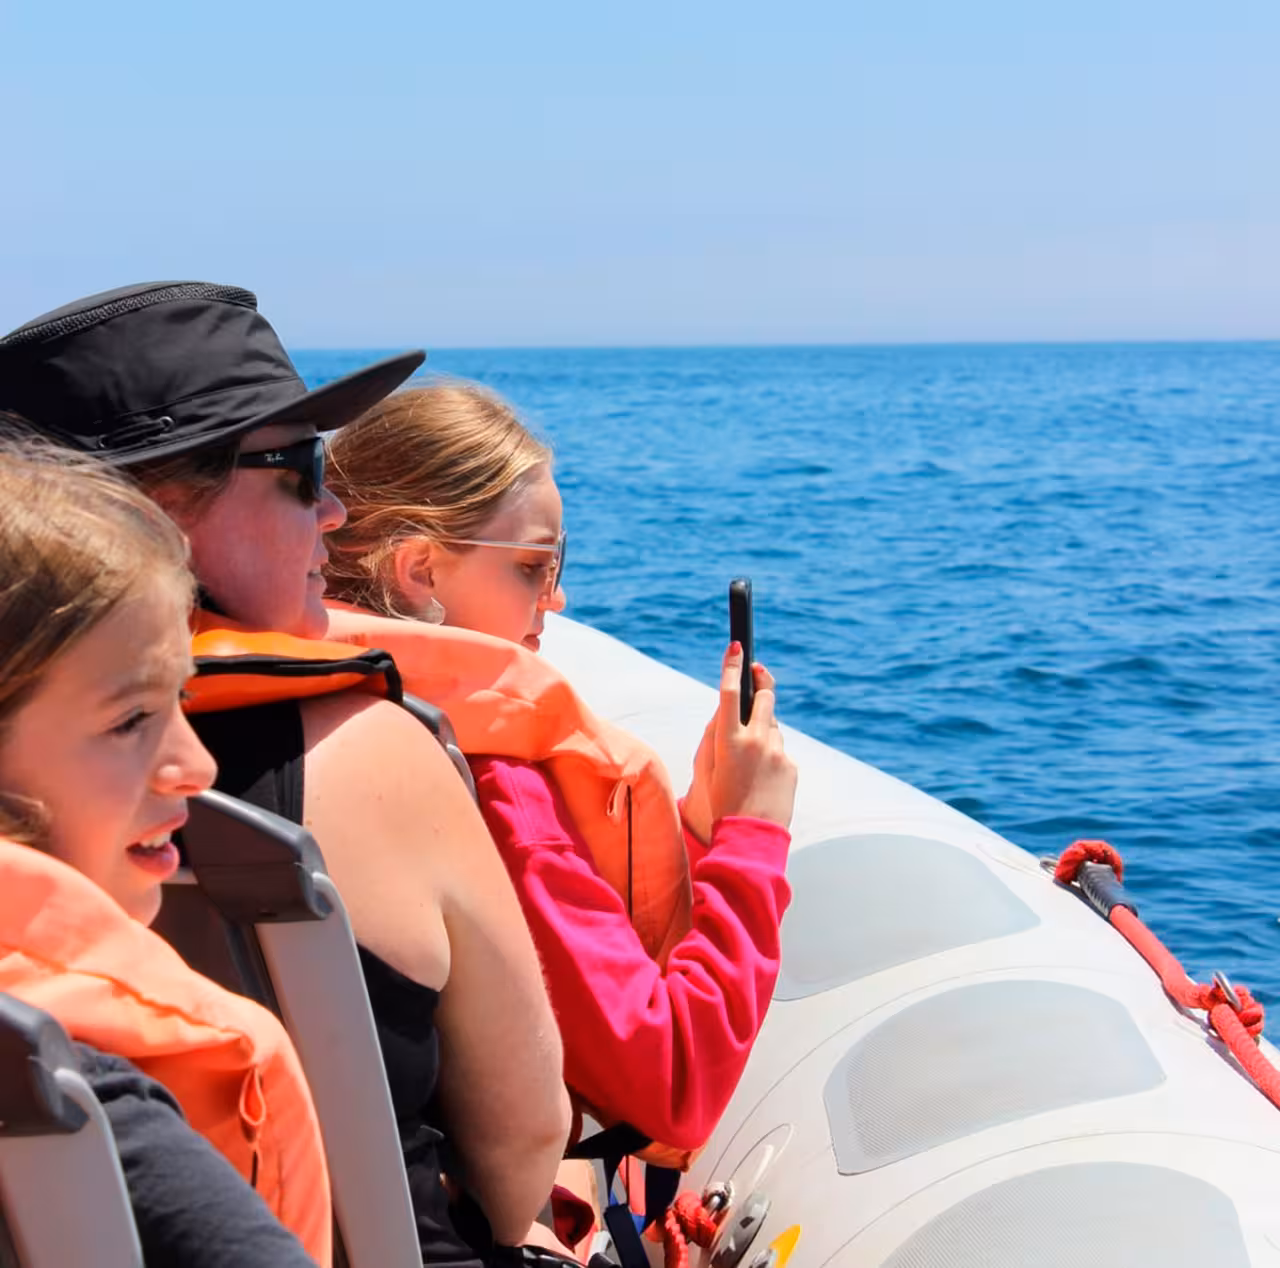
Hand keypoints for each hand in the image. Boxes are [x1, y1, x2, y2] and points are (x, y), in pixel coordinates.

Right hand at [686, 642, 797, 834]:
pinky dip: (771, 757)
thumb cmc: (721, 804)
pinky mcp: (791, 766)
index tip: (736, 647)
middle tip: (758, 672)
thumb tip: (723, 714)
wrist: (750, 838)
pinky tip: (761, 781)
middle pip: (764, 696)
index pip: (729, 693)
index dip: (731, 666)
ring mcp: (777, 753)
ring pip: (772, 727)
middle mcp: (756, 741)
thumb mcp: (707, 769)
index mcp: (728, 741)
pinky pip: (779, 751)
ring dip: (762, 731)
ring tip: (750, 762)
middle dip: (761, 681)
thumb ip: (714, 737)